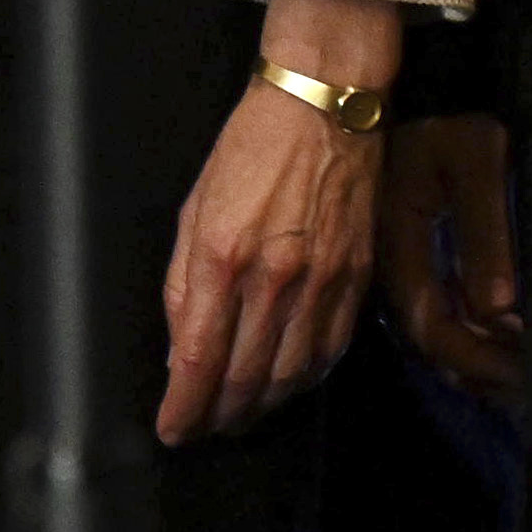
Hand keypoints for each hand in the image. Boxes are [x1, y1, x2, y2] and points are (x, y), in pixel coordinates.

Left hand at [156, 0, 396, 442]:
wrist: (325, 102)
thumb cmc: (253, 146)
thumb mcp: (194, 211)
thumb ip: (184, 286)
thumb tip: (182, 350)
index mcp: (224, 257)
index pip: (199, 361)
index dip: (183, 409)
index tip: (173, 429)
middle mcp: (275, 276)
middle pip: (246, 378)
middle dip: (220, 417)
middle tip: (205, 429)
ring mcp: (323, 277)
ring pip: (291, 373)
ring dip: (263, 405)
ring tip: (243, 414)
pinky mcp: (357, 272)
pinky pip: (332, 346)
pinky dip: (308, 376)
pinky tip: (290, 381)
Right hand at [371, 112, 523, 403]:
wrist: (399, 90)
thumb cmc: (447, 118)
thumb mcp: (477, 164)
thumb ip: (485, 236)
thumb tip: (499, 308)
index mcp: (402, 251)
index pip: (438, 329)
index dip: (480, 358)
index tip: (523, 373)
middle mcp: (389, 270)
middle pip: (430, 342)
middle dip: (479, 369)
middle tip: (528, 386)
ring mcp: (388, 265)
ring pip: (427, 331)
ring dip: (470, 357)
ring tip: (515, 375)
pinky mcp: (396, 256)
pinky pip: (427, 311)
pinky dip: (461, 333)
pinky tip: (488, 341)